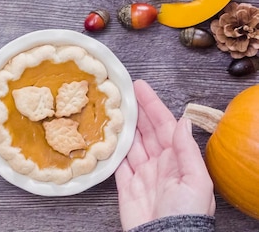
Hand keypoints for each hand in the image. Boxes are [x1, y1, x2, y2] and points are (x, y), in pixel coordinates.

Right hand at [115, 80, 215, 229]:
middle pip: (145, 131)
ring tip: (110, 108)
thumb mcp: (196, 180)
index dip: (152, 105)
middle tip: (121, 92)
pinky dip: (112, 149)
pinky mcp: (126, 186)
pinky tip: (105, 136)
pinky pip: (117, 163)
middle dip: (135, 111)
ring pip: (130, 143)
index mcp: (178, 160)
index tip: (139, 87)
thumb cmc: (186, 213)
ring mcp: (142, 174)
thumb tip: (181, 121)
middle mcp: (160, 164)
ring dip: (122, 126)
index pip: (163, 125)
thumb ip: (187, 150)